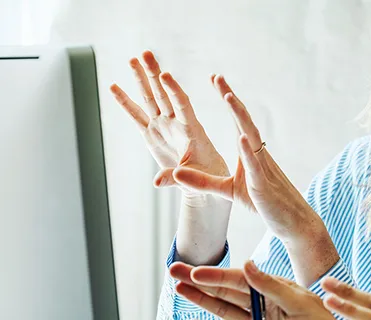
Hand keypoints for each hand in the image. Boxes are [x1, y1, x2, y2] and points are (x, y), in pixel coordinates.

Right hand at [109, 50, 229, 199]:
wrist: (204, 180)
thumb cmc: (207, 176)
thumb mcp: (195, 178)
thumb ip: (176, 178)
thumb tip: (156, 183)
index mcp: (191, 129)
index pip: (182, 105)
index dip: (173, 90)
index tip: (165, 74)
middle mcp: (175, 123)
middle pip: (163, 94)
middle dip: (154, 74)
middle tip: (146, 53)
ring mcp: (162, 126)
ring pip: (150, 99)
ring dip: (141, 80)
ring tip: (132, 59)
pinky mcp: (152, 134)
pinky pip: (135, 116)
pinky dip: (125, 102)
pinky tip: (114, 87)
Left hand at [167, 79, 338, 285]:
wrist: (292, 222)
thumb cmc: (264, 203)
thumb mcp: (228, 191)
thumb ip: (202, 182)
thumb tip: (176, 172)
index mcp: (250, 153)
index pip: (237, 121)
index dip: (228, 100)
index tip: (216, 80)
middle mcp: (257, 154)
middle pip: (243, 120)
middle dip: (230, 98)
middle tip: (217, 77)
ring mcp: (262, 167)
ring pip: (250, 136)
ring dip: (240, 116)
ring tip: (228, 97)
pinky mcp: (263, 185)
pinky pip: (255, 165)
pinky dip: (248, 150)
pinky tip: (242, 137)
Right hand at [170, 260, 334, 319]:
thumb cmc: (321, 318)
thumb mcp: (299, 300)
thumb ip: (271, 285)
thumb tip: (246, 264)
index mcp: (274, 286)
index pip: (239, 280)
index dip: (216, 276)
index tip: (195, 272)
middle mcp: (263, 299)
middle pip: (225, 290)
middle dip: (199, 280)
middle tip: (173, 269)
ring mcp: (258, 317)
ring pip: (223, 306)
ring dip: (200, 296)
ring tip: (178, 286)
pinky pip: (232, 319)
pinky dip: (213, 310)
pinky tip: (197, 300)